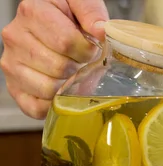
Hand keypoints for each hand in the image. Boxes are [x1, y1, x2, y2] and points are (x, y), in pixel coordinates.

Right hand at [0, 0, 108, 118]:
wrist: (53, 32)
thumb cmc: (68, 18)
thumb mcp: (80, 3)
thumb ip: (91, 11)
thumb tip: (100, 31)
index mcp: (31, 12)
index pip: (65, 42)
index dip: (86, 49)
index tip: (89, 48)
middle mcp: (14, 37)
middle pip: (58, 67)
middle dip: (78, 67)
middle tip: (79, 61)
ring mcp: (11, 64)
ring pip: (48, 88)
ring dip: (67, 85)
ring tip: (70, 72)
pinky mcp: (14, 88)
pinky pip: (36, 107)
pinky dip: (54, 104)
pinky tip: (61, 90)